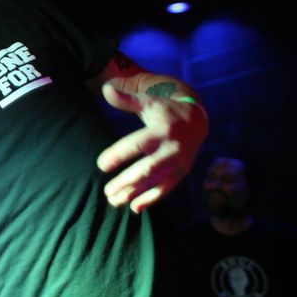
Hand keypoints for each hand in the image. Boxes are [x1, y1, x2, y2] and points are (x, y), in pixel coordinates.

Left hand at [97, 83, 207, 212]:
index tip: (101, 165)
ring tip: (114, 201)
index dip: (118, 155)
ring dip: (135, 194)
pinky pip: (166, 189)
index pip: (137, 144)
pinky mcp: (181, 173)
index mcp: (160, 130)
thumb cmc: (162, 109)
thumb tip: (105, 89)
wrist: (195, 120)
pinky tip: (134, 208)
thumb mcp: (146, 101)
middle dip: (126, 182)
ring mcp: (178, 163)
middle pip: (147, 168)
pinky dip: (151, 199)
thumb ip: (125, 98)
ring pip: (156, 182)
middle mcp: (172, 148)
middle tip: (106, 191)